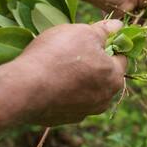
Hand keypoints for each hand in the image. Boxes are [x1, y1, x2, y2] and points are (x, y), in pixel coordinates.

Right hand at [10, 19, 126, 125]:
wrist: (25, 88)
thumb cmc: (58, 55)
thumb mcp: (83, 32)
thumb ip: (103, 31)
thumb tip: (118, 26)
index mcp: (115, 77)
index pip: (121, 58)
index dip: (109, 45)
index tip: (94, 39)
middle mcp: (104, 99)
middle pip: (104, 77)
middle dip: (93, 64)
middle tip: (74, 51)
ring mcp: (84, 112)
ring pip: (86, 91)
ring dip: (78, 80)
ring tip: (58, 66)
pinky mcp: (64, 120)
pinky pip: (68, 102)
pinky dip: (62, 93)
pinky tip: (48, 82)